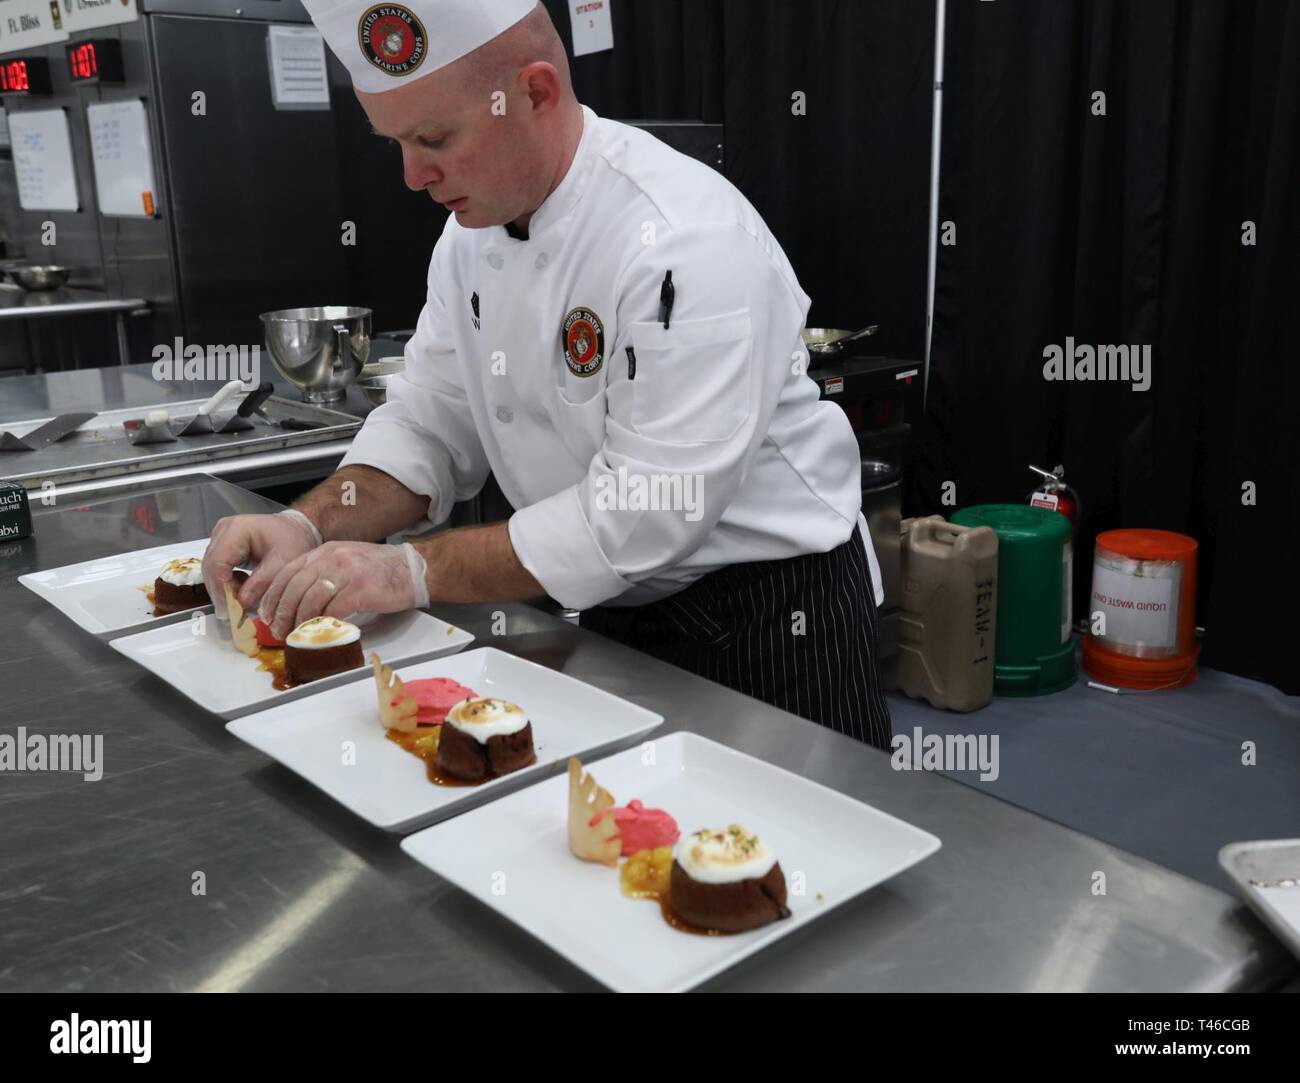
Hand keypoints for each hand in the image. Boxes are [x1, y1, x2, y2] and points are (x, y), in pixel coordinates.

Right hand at [203, 510, 320, 620]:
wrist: (296, 529)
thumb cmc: (293, 539)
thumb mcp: (284, 562)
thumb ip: (263, 582)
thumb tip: (242, 601)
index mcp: (237, 529)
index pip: (218, 561)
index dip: (221, 587)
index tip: (230, 607)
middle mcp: (223, 531)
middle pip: (211, 567)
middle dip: (222, 593)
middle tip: (234, 614)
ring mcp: (220, 538)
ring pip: (211, 572)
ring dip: (224, 591)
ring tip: (240, 606)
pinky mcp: (222, 548)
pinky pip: (217, 571)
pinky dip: (227, 585)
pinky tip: (242, 591)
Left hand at [259, 540, 429, 638]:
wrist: (414, 568)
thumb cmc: (382, 570)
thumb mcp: (346, 562)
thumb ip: (322, 574)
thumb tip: (298, 600)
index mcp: (324, 551)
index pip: (286, 572)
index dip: (272, 596)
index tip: (268, 614)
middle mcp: (331, 558)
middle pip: (293, 587)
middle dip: (281, 613)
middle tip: (278, 630)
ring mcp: (346, 572)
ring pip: (308, 600)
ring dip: (298, 622)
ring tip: (296, 635)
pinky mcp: (360, 589)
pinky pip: (332, 611)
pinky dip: (322, 625)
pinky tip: (320, 633)